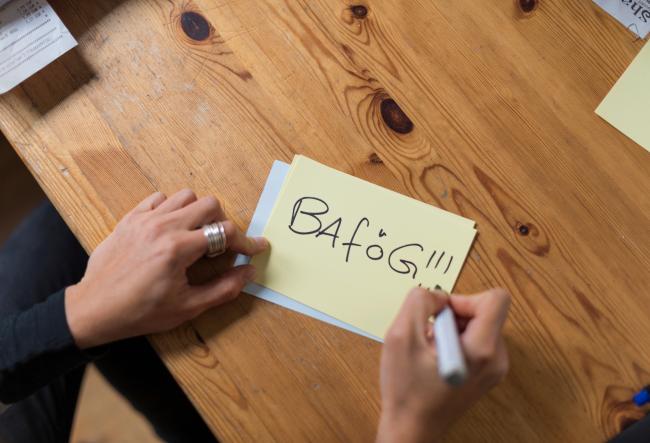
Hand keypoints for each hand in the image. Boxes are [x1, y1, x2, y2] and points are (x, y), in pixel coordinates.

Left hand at [64, 189, 268, 348]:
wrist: (94, 310)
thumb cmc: (140, 312)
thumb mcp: (187, 307)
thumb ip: (224, 289)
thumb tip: (249, 272)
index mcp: (178, 249)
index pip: (224, 232)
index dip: (246, 242)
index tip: (256, 248)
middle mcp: (162, 227)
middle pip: (209, 204)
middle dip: (222, 223)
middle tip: (220, 245)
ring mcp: (144, 219)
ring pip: (185, 196)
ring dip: (197, 212)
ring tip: (196, 234)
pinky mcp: (130, 219)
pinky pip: (158, 198)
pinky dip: (171, 208)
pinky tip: (171, 228)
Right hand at [377, 287, 510, 442]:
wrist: (411, 430)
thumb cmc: (406, 389)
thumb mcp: (401, 335)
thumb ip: (419, 301)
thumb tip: (437, 295)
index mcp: (482, 349)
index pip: (496, 298)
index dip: (464, 297)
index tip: (440, 313)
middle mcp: (496, 359)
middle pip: (484, 312)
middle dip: (453, 315)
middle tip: (428, 336)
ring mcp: (493, 369)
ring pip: (478, 326)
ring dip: (451, 329)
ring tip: (429, 351)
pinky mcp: (486, 375)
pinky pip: (475, 342)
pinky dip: (453, 342)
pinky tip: (434, 360)